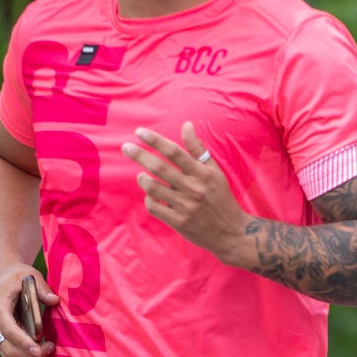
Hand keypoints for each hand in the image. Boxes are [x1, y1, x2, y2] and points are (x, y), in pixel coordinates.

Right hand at [0, 269, 56, 356]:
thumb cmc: (17, 277)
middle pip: (8, 349)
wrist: (1, 278)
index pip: (9, 329)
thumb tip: (54, 300)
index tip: (38, 351)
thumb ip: (42, 288)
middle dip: (30, 355)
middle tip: (51, 348)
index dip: (23, 342)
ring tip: (48, 350)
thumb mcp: (31, 276)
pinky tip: (40, 352)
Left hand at [121, 123, 245, 259]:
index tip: (139, 132)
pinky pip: (154, 207)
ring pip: (153, 188)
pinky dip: (149, 199)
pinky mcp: (179, 222)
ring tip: (141, 176)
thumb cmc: (221, 197)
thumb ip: (198, 149)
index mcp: (202, 173)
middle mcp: (193, 188)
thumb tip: (187, 125)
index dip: (155, 140)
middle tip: (125, 147)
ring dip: (143, 180)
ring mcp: (185, 206)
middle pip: (159, 167)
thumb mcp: (214, 171)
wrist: (231, 231)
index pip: (174, 152)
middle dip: (139, 155)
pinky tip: (151, 196)